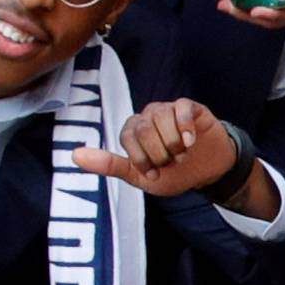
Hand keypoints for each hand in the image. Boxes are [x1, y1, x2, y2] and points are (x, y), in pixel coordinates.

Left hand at [74, 98, 237, 195]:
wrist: (208, 171)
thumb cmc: (173, 173)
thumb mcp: (141, 177)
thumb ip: (111, 165)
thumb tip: (75, 155)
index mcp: (133, 132)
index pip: (127, 137)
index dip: (141, 158)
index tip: (154, 173)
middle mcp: (148, 117)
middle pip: (144, 128)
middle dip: (159, 153)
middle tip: (171, 164)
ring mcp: (168, 110)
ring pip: (162, 117)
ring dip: (174, 143)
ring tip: (183, 155)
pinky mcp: (190, 107)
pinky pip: (182, 107)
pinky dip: (185, 126)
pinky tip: (191, 141)